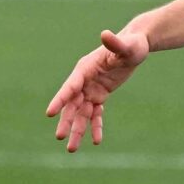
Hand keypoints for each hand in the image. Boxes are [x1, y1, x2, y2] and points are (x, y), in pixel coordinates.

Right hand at [46, 26, 151, 150]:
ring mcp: (91, 89)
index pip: (70, 87)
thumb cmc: (131, 44)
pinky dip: (95, 127)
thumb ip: (115, 43)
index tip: (49, 113)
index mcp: (85, 69)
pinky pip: (95, 114)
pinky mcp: (100, 95)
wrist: (135, 46)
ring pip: (81, 114)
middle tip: (60, 137)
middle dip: (66, 121)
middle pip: (72, 105)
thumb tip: (106, 34)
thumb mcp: (126, 45)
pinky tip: (96, 141)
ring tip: (72, 149)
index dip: (59, 100)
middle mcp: (84, 81)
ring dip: (77, 130)